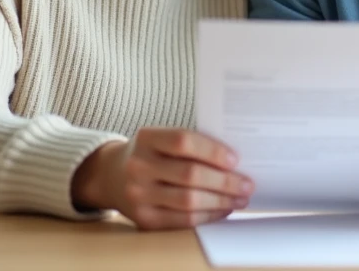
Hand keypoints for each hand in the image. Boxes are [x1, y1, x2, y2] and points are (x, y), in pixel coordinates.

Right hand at [72, 128, 252, 229]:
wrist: (112, 175)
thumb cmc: (150, 154)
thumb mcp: (161, 139)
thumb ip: (191, 144)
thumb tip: (234, 161)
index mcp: (146, 138)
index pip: (183, 141)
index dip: (212, 150)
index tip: (235, 159)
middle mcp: (138, 166)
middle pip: (190, 175)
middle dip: (225, 181)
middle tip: (247, 184)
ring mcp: (139, 195)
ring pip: (189, 201)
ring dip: (221, 201)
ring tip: (240, 199)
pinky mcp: (144, 219)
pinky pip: (183, 221)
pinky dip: (208, 216)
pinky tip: (222, 210)